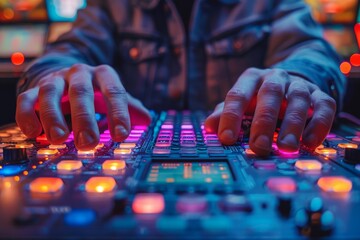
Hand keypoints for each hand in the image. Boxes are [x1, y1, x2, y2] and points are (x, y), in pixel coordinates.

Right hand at [16, 64, 150, 149]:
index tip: (121, 136)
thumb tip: (147, 120)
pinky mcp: (34, 89)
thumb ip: (129, 106)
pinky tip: (34, 134)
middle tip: (89, 143)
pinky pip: (26, 100)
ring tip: (60, 139)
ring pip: (50, 93)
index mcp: (103, 75)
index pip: (114, 91)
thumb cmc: (95, 91)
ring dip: (54, 117)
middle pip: (81, 92)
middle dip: (85, 119)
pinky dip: (27, 115)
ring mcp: (55, 80)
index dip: (118, 113)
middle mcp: (79, 74)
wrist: (65, 76)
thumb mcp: (114, 94)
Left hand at [205, 68, 335, 155]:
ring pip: (298, 100)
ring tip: (286, 148)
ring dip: (292, 125)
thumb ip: (224, 114)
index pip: (238, 94)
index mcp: (251, 78)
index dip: (231, 116)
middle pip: (269, 94)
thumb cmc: (258, 99)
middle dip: (264, 121)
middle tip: (259, 147)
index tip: (226, 138)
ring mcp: (299, 85)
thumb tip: (209, 128)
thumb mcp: (240, 104)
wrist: (289, 85)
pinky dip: (318, 125)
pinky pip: (324, 107)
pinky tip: (309, 143)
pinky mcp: (320, 95)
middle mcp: (275, 78)